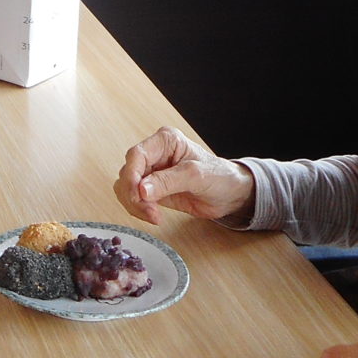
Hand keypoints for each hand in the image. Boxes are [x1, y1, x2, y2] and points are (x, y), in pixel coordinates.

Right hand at [112, 125, 254, 225]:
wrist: (231, 194)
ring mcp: (152, 172)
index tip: (137, 194)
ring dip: (134, 204)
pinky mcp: (152, 190)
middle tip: (148, 211)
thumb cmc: (220, 176)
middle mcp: (155, 154)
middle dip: (133, 193)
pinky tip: (153, 216)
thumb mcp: (196, 176)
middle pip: (128, 172)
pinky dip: (138, 209)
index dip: (132, 174)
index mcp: (165, 141)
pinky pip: (134, 199)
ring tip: (153, 216)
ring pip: (126, 187)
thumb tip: (141, 190)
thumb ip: (168, 181)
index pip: (137, 154)